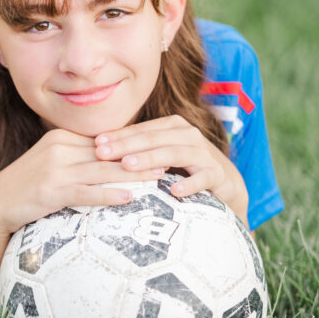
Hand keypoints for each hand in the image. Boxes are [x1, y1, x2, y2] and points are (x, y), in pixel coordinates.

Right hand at [0, 129, 144, 236]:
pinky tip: (128, 198)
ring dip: (133, 174)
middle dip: (140, 158)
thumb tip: (112, 160)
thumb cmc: (28, 186)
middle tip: (169, 161)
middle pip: (108, 153)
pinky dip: (108, 194)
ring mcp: (54, 169)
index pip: (104, 140)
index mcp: (61, 137)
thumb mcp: (52, 163)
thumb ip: (78, 157)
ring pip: (101, 171)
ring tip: (158, 178)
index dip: (133, 145)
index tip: (158, 148)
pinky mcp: (50, 190)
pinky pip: (85, 192)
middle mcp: (59, 148)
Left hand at [93, 115, 247, 220]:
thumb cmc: (181, 165)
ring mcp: (203, 153)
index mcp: (171, 126)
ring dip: (150, 159)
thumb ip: (135, 148)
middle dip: (126, 146)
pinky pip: (202, 178)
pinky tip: (174, 191)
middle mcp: (187, 134)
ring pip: (173, 153)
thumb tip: (97, 147)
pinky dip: (189, 184)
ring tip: (128, 165)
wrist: (222, 180)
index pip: (140, 130)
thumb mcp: (159, 153)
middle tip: (102, 154)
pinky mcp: (216, 174)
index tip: (95, 144)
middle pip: (152, 139)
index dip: (118, 136)